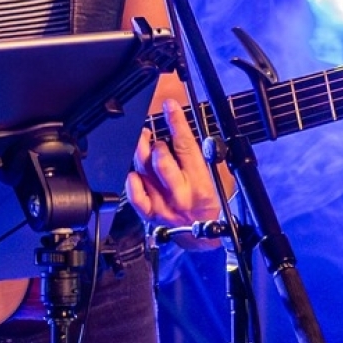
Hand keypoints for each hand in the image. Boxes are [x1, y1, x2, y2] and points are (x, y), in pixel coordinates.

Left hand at [129, 98, 227, 250]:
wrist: (201, 237)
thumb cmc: (205, 203)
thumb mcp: (212, 178)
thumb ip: (195, 157)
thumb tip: (179, 130)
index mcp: (199, 183)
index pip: (186, 146)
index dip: (177, 122)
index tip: (170, 105)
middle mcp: (179, 194)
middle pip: (161, 161)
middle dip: (156, 144)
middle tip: (153, 138)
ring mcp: (162, 204)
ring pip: (144, 172)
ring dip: (141, 153)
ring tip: (143, 143)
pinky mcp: (149, 214)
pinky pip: (134, 195)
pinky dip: (131, 181)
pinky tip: (133, 172)